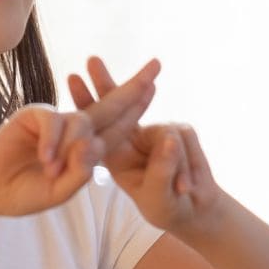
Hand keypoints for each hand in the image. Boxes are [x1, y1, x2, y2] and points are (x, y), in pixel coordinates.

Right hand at [0, 58, 161, 216]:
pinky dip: (53, 141)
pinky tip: (45, 158)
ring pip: (82, 122)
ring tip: (52, 170)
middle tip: (157, 65)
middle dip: (134, 86)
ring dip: (72, 146)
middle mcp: (76, 130)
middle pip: (111, 105)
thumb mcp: (60, 191)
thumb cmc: (25, 191)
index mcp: (87, 148)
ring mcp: (57, 121)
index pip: (119, 127)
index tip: (155, 87)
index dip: (137, 108)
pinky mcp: (35, 114)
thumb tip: (92, 145)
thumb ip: (80, 172)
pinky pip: (55, 120)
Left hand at [68, 58, 223, 234]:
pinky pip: (184, 139)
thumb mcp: (158, 196)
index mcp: (117, 152)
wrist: (194, 208)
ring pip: (165, 131)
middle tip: (90, 60)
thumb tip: (169, 138)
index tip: (73, 78)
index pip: (99, 124)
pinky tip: (188, 188)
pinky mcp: (181, 131)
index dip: (87, 101)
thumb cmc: (166, 206)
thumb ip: (161, 169)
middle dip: (105, 82)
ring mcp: (158, 130)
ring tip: (181, 190)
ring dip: (175, 167)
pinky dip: (188, 168)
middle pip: (117, 104)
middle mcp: (134, 136)